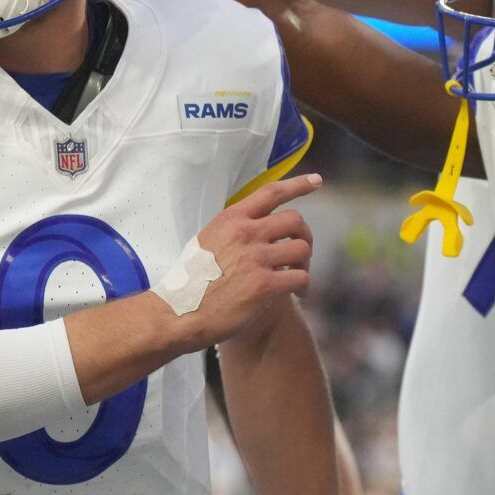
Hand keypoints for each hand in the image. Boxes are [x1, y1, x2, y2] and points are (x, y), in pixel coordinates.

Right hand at [174, 174, 319, 342]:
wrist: (178, 314)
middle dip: (305, 235)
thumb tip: (258, 225)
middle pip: (295, 220)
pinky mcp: (265, 285)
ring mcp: (256, 259)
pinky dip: (304, 285)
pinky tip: (298, 293)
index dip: (298, 184)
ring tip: (297, 275)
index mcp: (231, 219)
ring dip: (305, 263)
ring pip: (302, 249)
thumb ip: (234, 230)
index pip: (271, 192)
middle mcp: (245, 233)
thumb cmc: (191, 281)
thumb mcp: (207, 240)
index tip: (316, 180)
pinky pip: (301, 277)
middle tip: (300, 254)